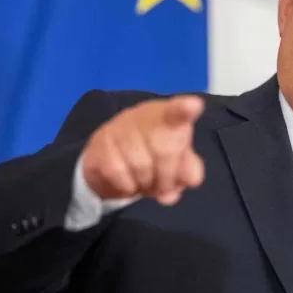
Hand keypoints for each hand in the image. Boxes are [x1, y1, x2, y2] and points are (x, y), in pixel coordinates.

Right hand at [81, 96, 204, 205]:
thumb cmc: (153, 155)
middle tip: (164, 186)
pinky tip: (128, 183)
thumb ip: (189, 169)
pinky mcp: (100, 143)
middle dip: (167, 177)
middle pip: (164, 151)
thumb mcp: (177, 163)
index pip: (178, 110)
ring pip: (141, 165)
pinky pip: (118, 173)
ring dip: (146, 185)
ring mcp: (119, 127)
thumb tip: (191, 180)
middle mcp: (144, 115)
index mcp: (169, 116)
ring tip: (145, 183)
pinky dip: (127, 187)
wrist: (111, 158)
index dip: (186, 109)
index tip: (193, 106)